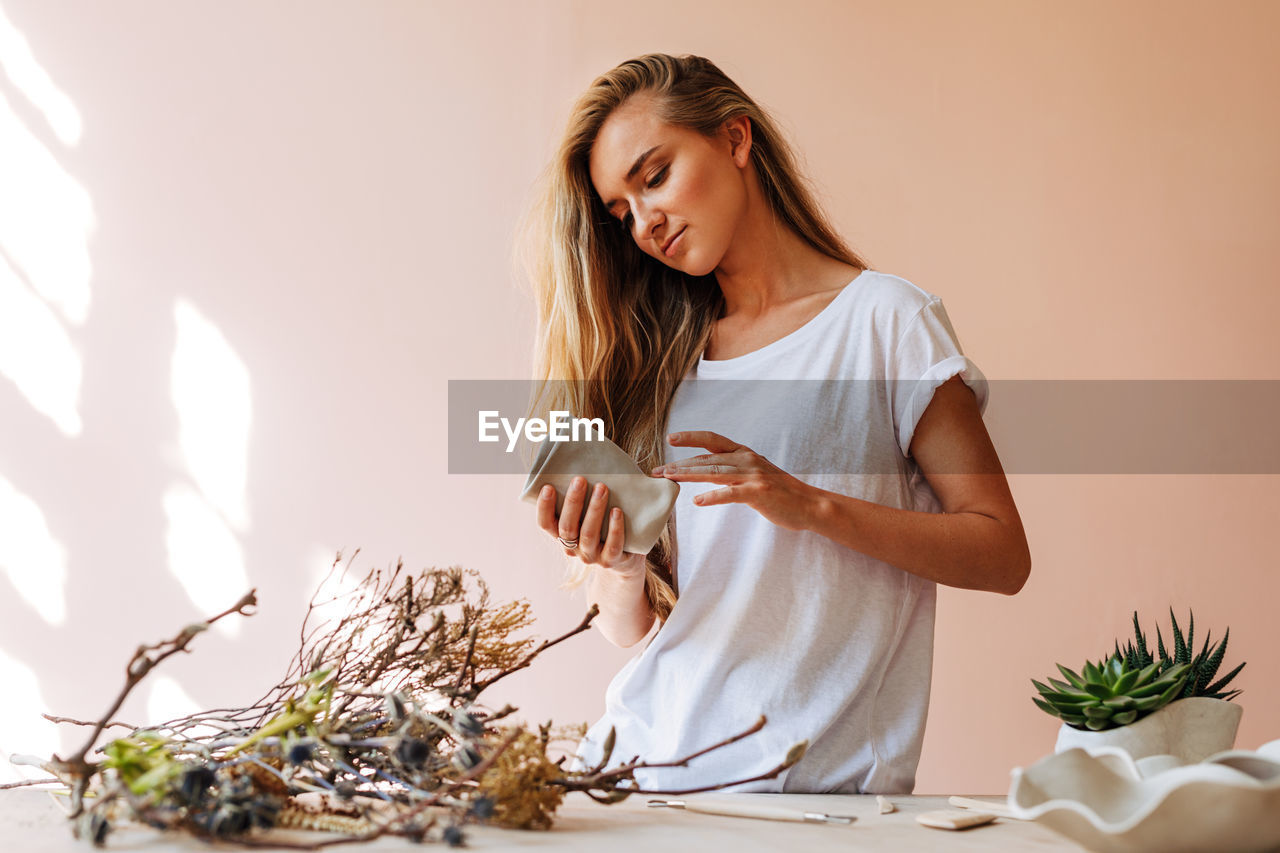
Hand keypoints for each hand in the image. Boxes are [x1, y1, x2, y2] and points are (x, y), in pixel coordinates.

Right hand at [536, 477, 645, 577]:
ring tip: (602, 488)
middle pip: (567, 527)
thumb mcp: (587, 514)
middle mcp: (573, 548)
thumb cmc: (603, 525)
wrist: (625, 558)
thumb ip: (580, 497)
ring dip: (594, 510)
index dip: (544, 507)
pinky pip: (612, 545)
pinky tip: (616, 511)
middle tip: (580, 480)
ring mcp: (592, 556)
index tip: (548, 487)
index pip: (545, 524)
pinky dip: (614, 528)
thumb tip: (579, 462)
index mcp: (562, 535)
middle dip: (573, 502)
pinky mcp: (612, 561)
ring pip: (588, 535)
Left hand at [652, 431, 818, 531]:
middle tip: (657, 471)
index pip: (712, 440)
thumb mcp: (757, 472)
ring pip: (713, 472)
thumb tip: (708, 470)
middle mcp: (747, 460)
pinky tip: (697, 501)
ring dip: (688, 475)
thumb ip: (734, 469)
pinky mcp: (758, 493)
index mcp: (745, 453)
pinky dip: (712, 496)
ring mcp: (753, 476)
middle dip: (679, 464)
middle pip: (706, 459)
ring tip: (668, 479)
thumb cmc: (781, 492)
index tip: (671, 438)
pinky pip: (730, 493)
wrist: (810, 504)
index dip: (691, 437)